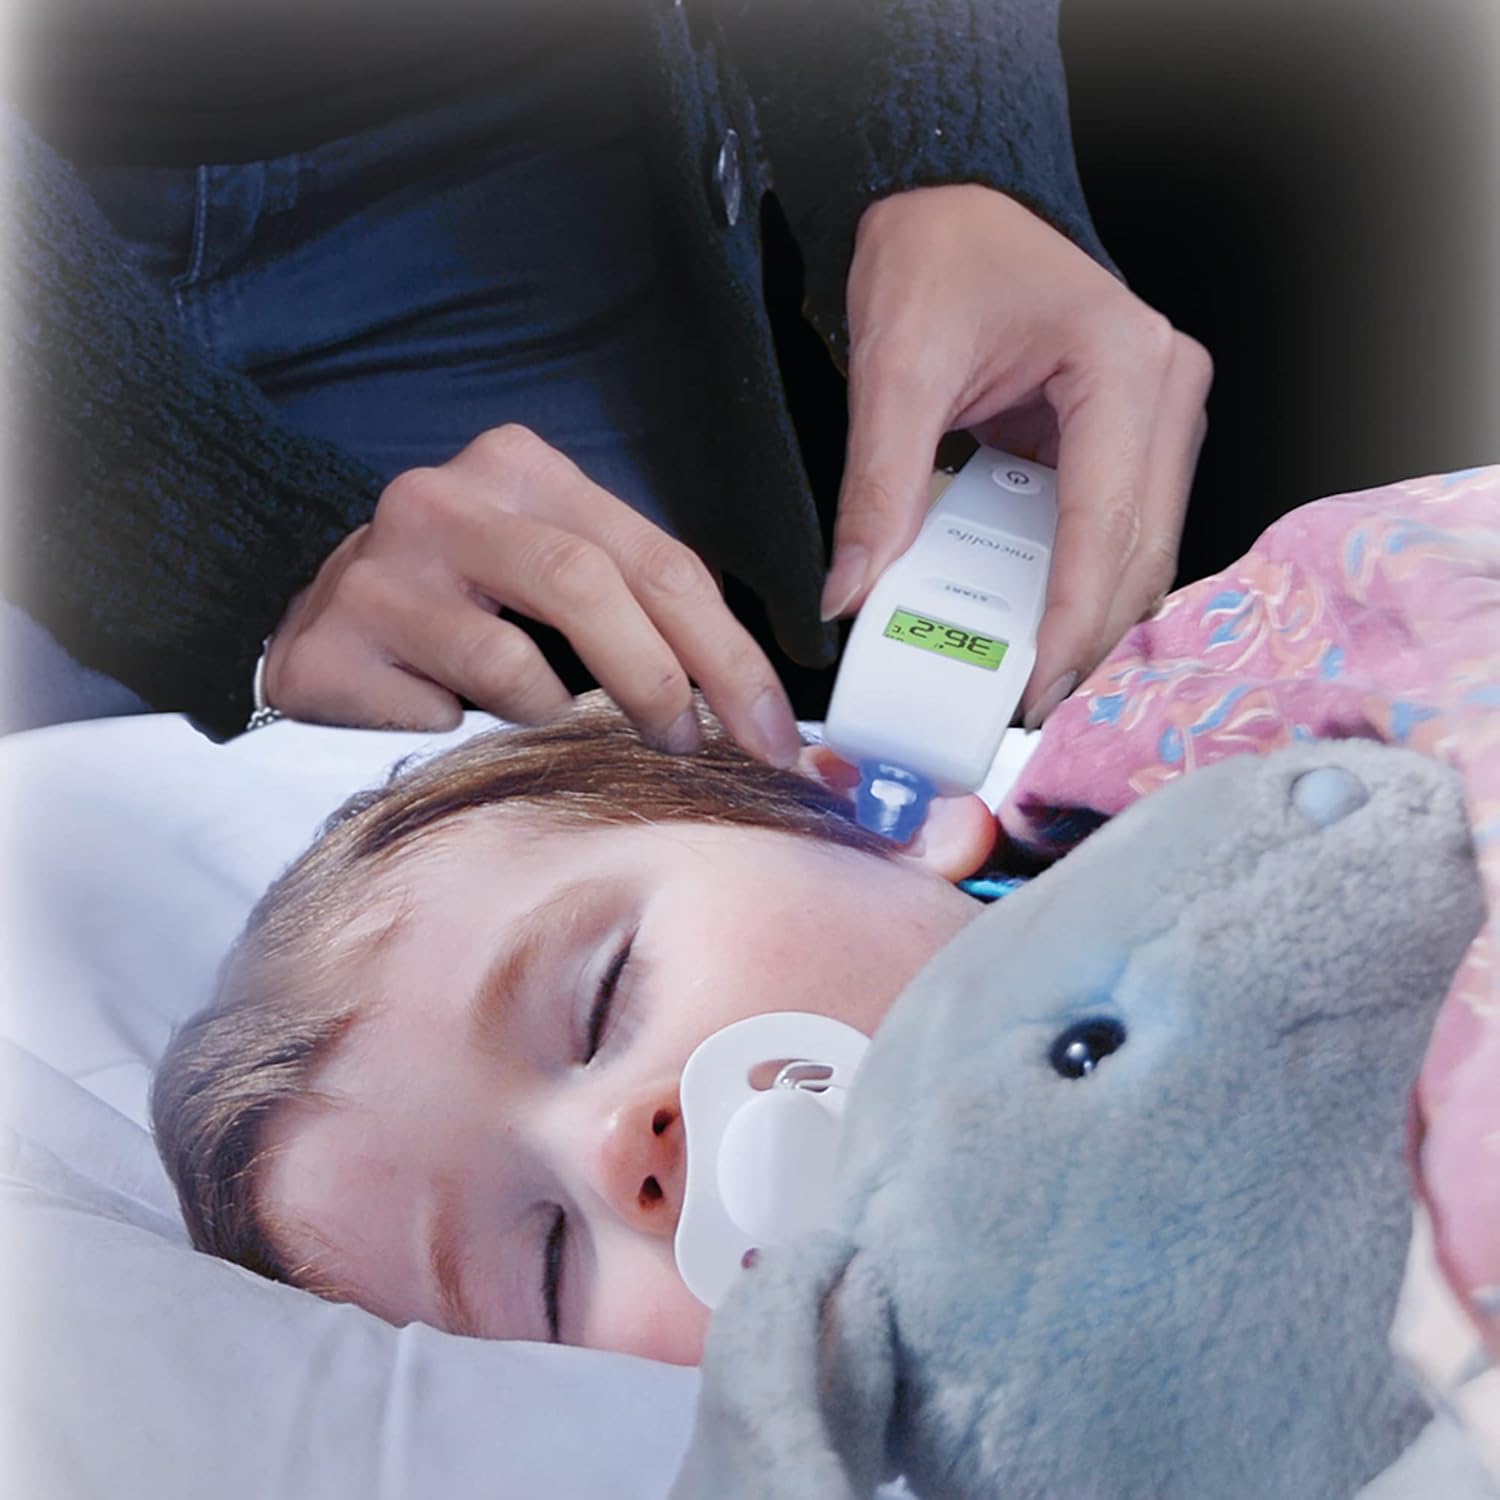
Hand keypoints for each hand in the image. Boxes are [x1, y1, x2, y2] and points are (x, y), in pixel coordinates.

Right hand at [263, 425, 802, 764]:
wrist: (313, 626)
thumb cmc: (465, 610)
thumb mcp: (556, 582)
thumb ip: (648, 622)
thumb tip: (772, 730)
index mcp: (527, 472)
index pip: (657, 561)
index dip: (729, 655)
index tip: (774, 735)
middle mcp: (450, 498)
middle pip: (591, 586)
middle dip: (663, 683)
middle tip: (693, 750)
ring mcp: (382, 566)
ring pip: (515, 665)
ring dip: (553, 715)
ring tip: (540, 721)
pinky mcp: (334, 641)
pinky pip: (442, 716)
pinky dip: (466, 733)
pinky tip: (442, 713)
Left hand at [823, 184, 1212, 725]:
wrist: (951, 203)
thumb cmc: (937, 256)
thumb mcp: (895, 370)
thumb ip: (877, 488)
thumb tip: (851, 592)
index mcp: (1126, 366)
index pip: (1108, 526)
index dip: (1072, 622)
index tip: (1032, 692)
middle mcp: (1165, 390)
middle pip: (1139, 552)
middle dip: (1083, 638)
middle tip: (1021, 707)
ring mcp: (1158, 416)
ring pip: (1138, 552)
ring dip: (1085, 620)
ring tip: (1022, 679)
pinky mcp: (1132, 438)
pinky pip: (1115, 532)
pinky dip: (1074, 584)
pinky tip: (1030, 625)